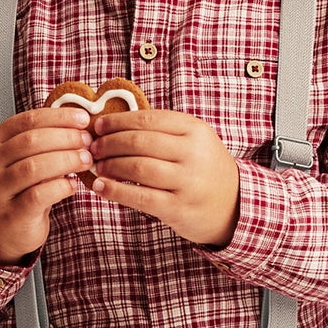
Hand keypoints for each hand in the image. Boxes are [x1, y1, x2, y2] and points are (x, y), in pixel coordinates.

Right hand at [0, 101, 94, 264]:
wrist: (5, 230)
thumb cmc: (23, 187)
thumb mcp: (27, 158)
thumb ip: (46, 140)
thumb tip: (81, 122)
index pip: (28, 120)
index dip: (59, 117)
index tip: (84, 119)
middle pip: (31, 141)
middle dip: (65, 138)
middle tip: (88, 142)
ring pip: (34, 167)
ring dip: (66, 160)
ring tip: (86, 160)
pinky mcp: (10, 213)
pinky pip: (38, 195)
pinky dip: (61, 187)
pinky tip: (73, 185)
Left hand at [89, 103, 240, 246]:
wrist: (234, 205)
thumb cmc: (203, 169)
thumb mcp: (193, 141)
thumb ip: (162, 132)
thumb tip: (113, 125)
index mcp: (195, 130)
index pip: (148, 119)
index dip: (118, 121)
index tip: (99, 125)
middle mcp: (193, 153)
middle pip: (140, 142)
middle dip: (109, 143)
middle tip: (93, 147)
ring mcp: (187, 182)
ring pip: (138, 168)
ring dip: (111, 166)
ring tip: (96, 166)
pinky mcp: (178, 208)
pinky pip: (140, 197)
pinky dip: (115, 191)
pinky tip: (100, 187)